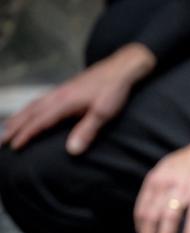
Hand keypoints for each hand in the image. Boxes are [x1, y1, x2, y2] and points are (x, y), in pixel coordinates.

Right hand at [1, 43, 154, 153]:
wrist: (121, 68)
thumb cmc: (114, 91)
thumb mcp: (104, 113)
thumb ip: (87, 131)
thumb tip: (71, 151)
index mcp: (64, 102)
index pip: (39, 122)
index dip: (26, 135)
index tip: (14, 147)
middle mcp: (57, 95)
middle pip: (30, 113)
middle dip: (14, 128)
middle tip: (0, 142)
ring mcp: (59, 91)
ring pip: (32, 105)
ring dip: (18, 118)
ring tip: (7, 129)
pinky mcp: (65, 90)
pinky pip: (39, 101)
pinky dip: (29, 109)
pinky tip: (28, 114)